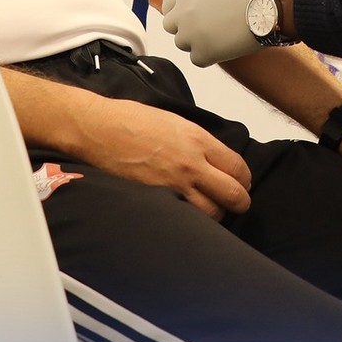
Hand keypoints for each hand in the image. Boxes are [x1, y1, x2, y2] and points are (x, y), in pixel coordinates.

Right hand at [78, 94, 253, 219]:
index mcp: (197, 140)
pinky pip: (184, 218)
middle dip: (239, 202)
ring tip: (209, 210)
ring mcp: (173, 185)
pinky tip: (187, 216)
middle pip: (234, 195)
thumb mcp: (174, 121)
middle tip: (235, 203)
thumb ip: (198, 142)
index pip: (238, 168)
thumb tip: (213, 157)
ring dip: (216, 214)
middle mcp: (190, 164)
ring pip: (212, 214)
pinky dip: (191, 221)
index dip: (244, 180)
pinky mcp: (155, 200)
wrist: (97, 129)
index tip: (241, 183)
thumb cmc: (129, 120)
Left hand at [161, 0, 282, 66]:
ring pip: (184, 45)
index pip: (168, 5)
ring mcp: (191, 35)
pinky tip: (226, 48)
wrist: (276, 2)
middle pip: (172, 27)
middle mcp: (183, 13)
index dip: (181, 9)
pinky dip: (210, 56)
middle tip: (208, 27)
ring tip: (222, 38)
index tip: (196, 13)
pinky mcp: (204, 53)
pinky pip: (198, 60)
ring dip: (199, 42)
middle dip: (187, 27)